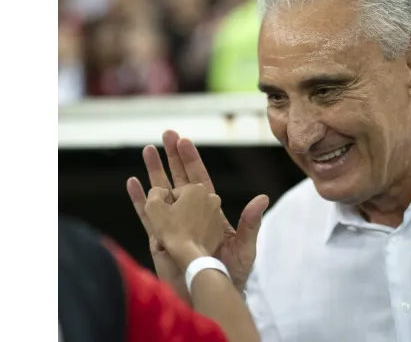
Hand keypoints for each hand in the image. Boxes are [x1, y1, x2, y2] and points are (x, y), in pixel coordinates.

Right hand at [127, 130, 268, 293]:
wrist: (213, 290)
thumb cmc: (232, 272)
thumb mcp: (245, 245)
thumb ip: (251, 222)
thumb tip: (262, 198)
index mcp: (209, 211)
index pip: (199, 179)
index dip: (192, 161)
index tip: (184, 140)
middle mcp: (190, 213)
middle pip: (178, 179)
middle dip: (172, 157)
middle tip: (165, 134)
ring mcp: (173, 224)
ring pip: (160, 192)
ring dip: (154, 171)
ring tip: (146, 150)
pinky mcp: (160, 237)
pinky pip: (146, 215)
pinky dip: (139, 198)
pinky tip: (133, 183)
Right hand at [144, 185, 224, 269]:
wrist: (191, 256)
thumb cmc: (172, 230)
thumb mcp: (154, 208)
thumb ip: (155, 193)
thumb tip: (160, 191)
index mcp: (198, 189)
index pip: (175, 194)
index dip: (166, 205)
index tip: (163, 217)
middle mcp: (211, 198)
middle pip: (187, 204)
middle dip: (176, 213)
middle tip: (168, 227)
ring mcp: (218, 214)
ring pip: (195, 215)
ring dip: (184, 222)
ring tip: (174, 236)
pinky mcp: (219, 230)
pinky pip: (203, 227)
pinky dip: (195, 231)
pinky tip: (186, 240)